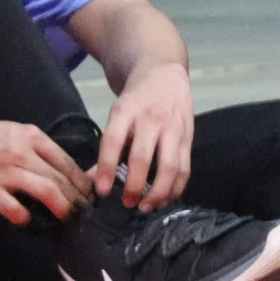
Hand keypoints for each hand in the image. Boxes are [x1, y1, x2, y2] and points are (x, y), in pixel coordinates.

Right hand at [0, 117, 91, 225]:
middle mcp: (23, 153)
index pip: (65, 161)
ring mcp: (6, 173)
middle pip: (60, 178)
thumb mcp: (14, 133)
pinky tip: (30, 221)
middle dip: (77, 197)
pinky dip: (26, 217)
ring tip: (68, 217)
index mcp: (31, 137)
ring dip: (62, 207)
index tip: (90, 193)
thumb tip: (62, 169)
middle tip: (84, 210)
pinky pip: (15, 208)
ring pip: (46, 190)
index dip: (82, 180)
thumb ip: (37, 148)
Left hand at [96, 60, 194, 210]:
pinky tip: (165, 199)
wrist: (164, 73)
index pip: (113, 141)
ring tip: (147, 207)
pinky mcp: (188, 137)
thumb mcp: (117, 115)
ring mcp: (172, 128)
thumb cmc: (136, 100)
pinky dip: (176, 187)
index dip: (106, 167)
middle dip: (134, 185)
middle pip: (142, 156)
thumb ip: (107, 150)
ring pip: (169, 166)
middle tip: (127, 204)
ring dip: (158, 191)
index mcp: (125, 112)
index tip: (102, 191)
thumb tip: (91, 183)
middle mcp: (150, 119)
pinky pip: (185, 167)